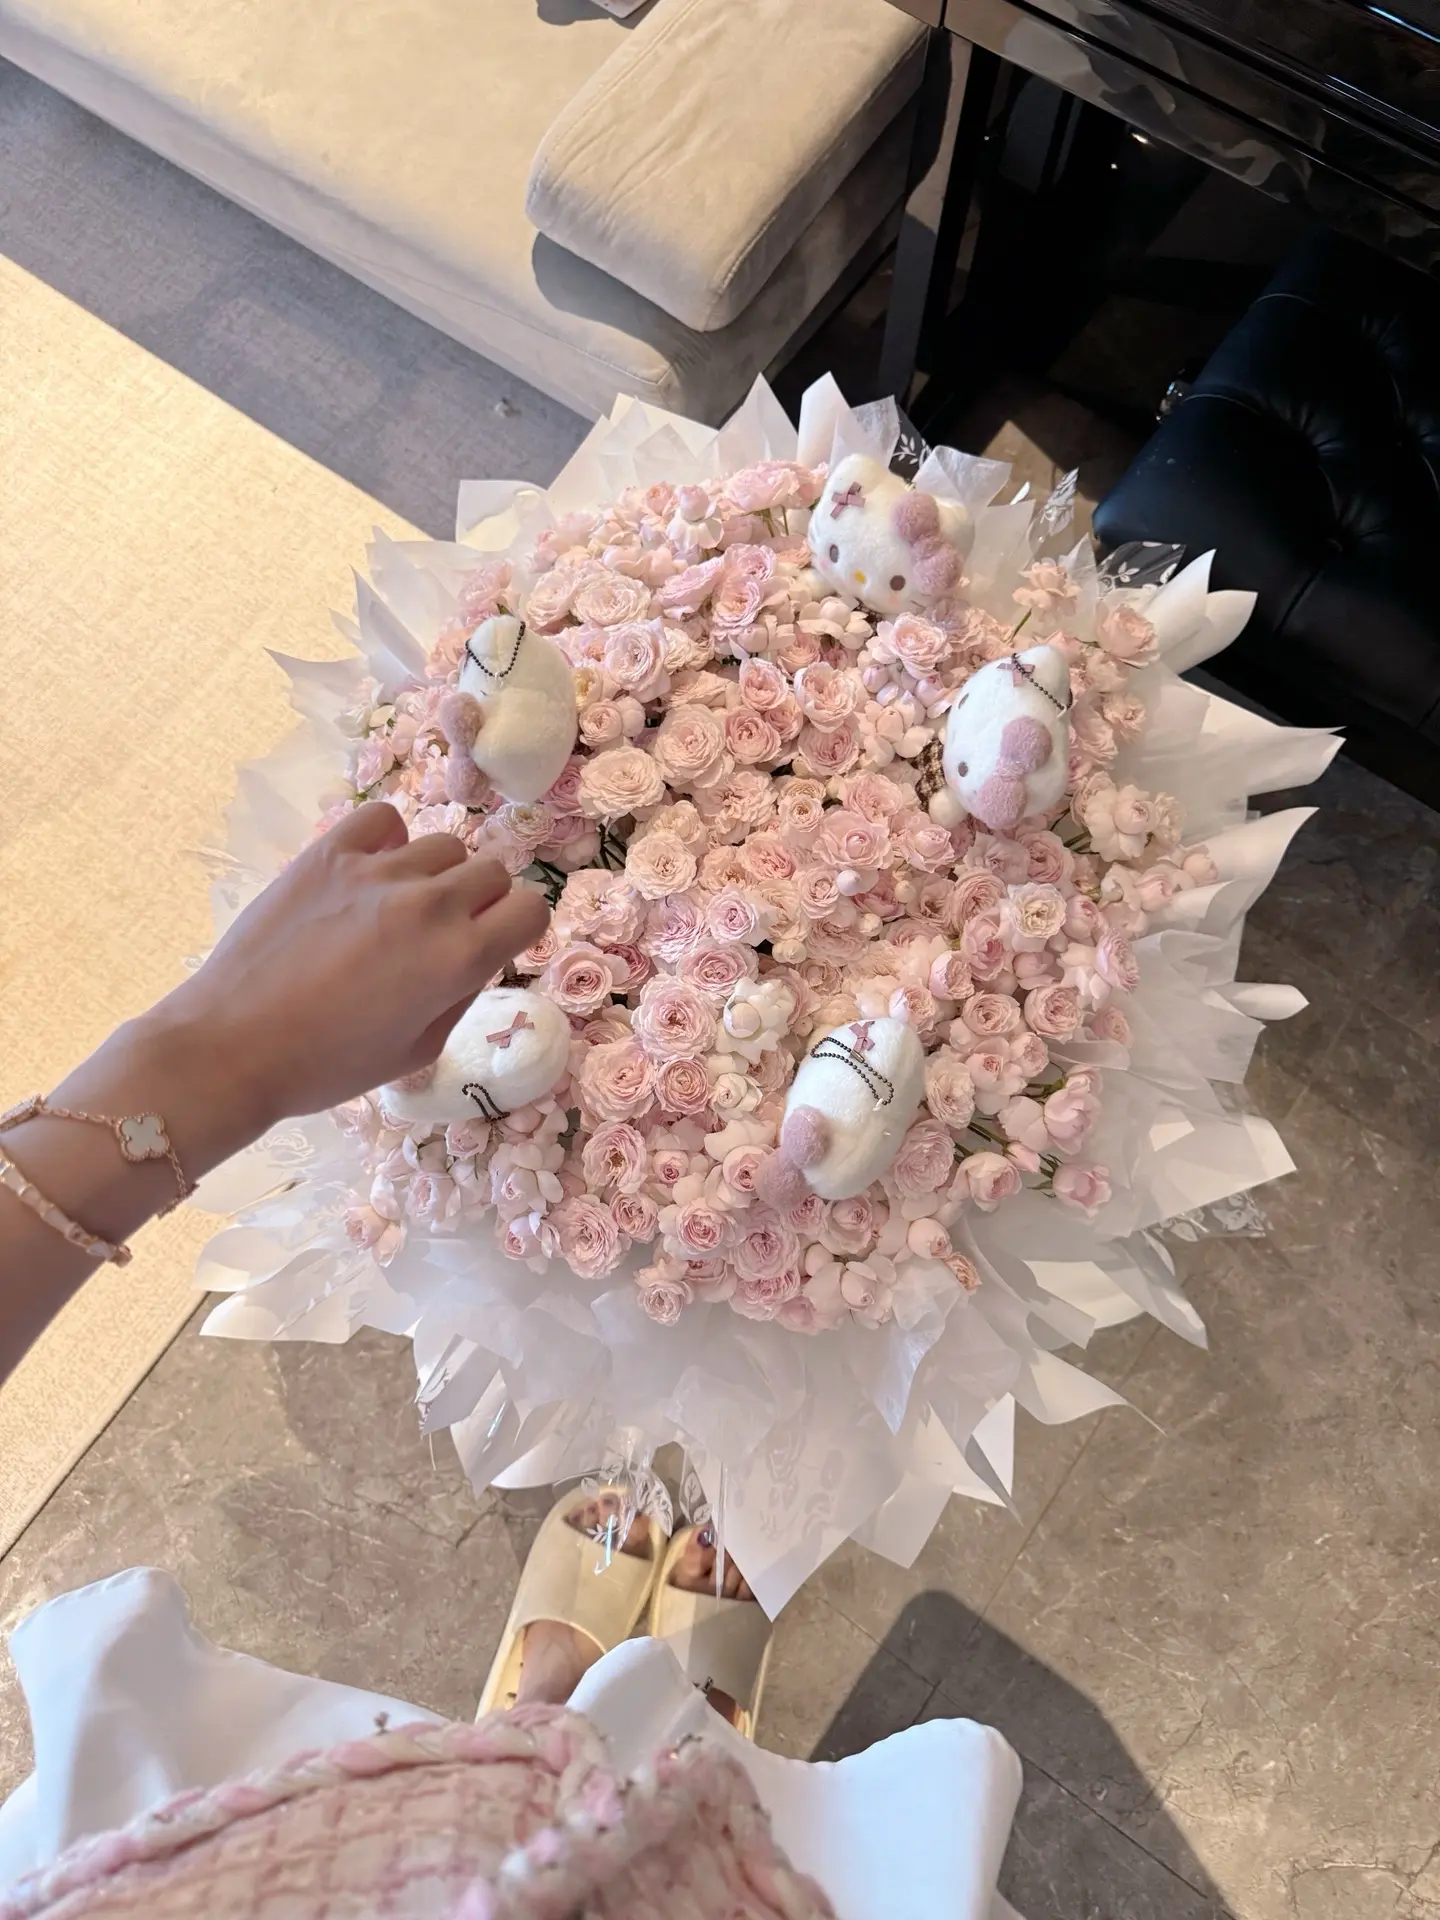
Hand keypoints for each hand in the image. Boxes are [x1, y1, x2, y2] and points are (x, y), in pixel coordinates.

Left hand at [148, 802, 549, 1144]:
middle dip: (480, 903)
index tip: (492, 945)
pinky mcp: (329, 853)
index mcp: (459, 959)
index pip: (531, 909)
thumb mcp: (418, 1051)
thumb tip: (473, 955)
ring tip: (397, 907)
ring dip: (434, 875)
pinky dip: (388, 840)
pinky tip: (369, 873)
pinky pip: (383, 819)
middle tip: (439, 936)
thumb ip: (461, 995)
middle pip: (491, 873)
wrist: (233, 1046)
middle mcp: (429, 905)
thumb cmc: (328, 1066)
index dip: (517, 929)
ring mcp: (377, 871)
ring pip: (442, 846)